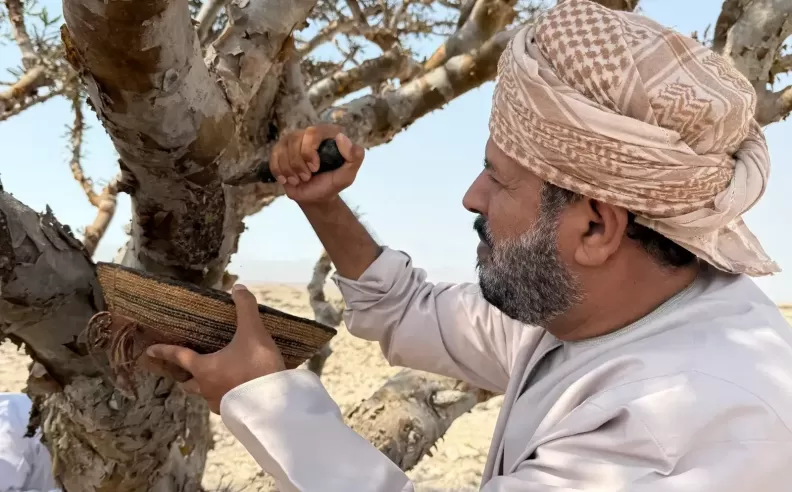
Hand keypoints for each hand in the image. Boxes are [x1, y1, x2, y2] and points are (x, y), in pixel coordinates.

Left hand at [144, 285, 285, 412]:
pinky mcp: (233, 414)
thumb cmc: (256, 365)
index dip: (164, 352)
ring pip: (205, 395)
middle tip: (188, 373)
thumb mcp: (252, 331)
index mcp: (204, 367)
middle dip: (186, 378)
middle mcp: (206, 387)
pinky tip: (236, 392)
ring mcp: (219, 403)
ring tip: (217, 381)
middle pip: (189, 384)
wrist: (272, 402)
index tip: (149, 352)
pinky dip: (225, 397)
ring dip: (206, 388)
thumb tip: (237, 287)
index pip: (179, 357)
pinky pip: (223, 404)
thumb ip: (245, 308)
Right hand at [270, 124, 364, 203]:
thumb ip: (355, 156)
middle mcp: (308, 133)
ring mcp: (292, 141)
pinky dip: (280, 172)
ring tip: (300, 179)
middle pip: (294, 140)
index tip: (315, 168)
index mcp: (327, 134)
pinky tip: (289, 179)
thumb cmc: (332, 183)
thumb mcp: (348, 174)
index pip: (313, 132)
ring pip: (282, 150)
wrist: (316, 197)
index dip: (309, 151)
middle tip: (307, 177)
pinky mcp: (279, 151)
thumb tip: (341, 137)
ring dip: (290, 171)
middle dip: (299, 163)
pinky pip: (273, 158)